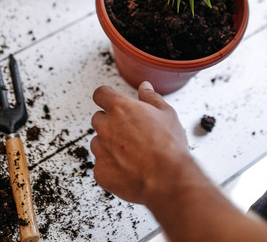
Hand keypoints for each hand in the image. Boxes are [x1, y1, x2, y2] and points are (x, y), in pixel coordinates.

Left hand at [90, 82, 190, 204]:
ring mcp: (101, 150)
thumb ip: (151, 97)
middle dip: (110, 123)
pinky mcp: (100, 171)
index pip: (100, 94)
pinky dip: (111, 166)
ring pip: (98, 143)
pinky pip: (101, 165)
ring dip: (109, 145)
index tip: (110, 101)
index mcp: (120, 108)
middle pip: (98, 119)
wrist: (167, 179)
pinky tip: (129, 169)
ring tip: (132, 154)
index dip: (106, 97)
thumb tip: (144, 87)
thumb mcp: (166, 114)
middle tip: (130, 133)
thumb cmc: (168, 146)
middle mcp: (105, 127)